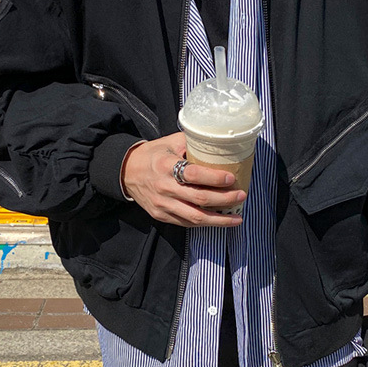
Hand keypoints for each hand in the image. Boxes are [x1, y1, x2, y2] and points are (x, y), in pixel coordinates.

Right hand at [122, 132, 245, 227]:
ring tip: (236, 217)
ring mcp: (162, 205)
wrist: (126, 171)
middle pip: (199, 199)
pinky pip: (186, 223)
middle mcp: (164, 188)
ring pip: (195, 218)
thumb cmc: (153, 154)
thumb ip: (193, 144)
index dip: (214, 178)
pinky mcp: (161, 216)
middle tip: (241, 196)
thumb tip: (219, 144)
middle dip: (224, 200)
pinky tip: (218, 221)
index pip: (193, 175)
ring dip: (218, 220)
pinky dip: (204, 223)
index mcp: (166, 166)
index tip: (231, 178)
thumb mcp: (170, 142)